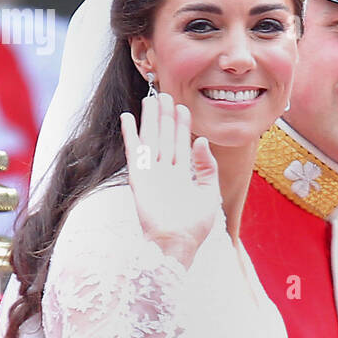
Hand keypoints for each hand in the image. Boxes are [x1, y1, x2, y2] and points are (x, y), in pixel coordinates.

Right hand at [120, 92, 221, 268]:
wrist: (177, 243)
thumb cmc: (194, 225)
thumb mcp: (209, 192)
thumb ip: (207, 166)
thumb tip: (201, 140)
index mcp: (183, 175)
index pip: (181, 143)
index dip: (182, 125)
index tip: (182, 107)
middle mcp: (166, 171)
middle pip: (165, 137)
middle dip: (165, 116)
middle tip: (165, 94)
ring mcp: (151, 173)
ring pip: (151, 139)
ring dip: (150, 119)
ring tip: (151, 99)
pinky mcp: (138, 178)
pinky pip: (134, 151)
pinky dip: (130, 134)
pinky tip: (128, 118)